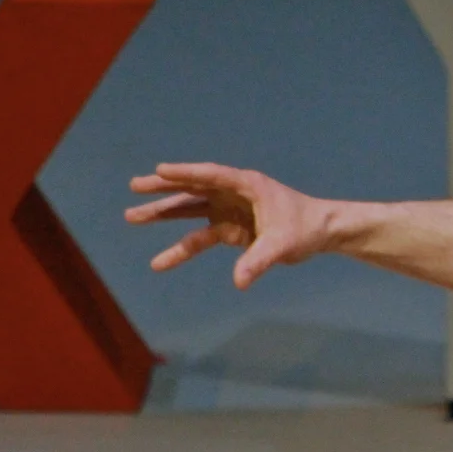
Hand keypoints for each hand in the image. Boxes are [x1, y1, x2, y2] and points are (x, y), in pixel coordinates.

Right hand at [126, 162, 334, 289]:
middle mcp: (234, 193)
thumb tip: (239, 281)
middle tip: (135, 186)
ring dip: (163, 212)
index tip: (160, 170)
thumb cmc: (306, 228)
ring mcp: (229, 210)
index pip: (212, 175)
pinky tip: (160, 262)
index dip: (186, 172)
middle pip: (194, 187)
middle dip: (164, 187)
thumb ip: (259, 261)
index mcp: (247, 185)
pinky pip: (199, 238)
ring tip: (132, 216)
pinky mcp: (229, 228)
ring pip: (190, 209)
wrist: (320, 233)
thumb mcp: (283, 244)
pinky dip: (181, 249)